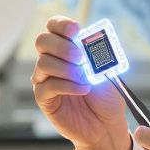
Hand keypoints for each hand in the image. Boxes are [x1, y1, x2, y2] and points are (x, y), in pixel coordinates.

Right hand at [31, 15, 129, 149]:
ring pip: (43, 63)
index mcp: (66, 47)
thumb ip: (97, 54)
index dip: (62, 24)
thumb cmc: (105, 96)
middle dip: (62, 46)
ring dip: (67, 68)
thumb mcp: (107, 70)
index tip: (76, 30)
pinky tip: (83, 89)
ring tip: (85, 78)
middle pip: (42, 41)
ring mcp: (45, 79)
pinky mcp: (44, 98)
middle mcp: (52, 60)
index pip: (53, 26)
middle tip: (80, 57)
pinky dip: (68, 85)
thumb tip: (89, 41)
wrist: (106, 124)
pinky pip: (48, 86)